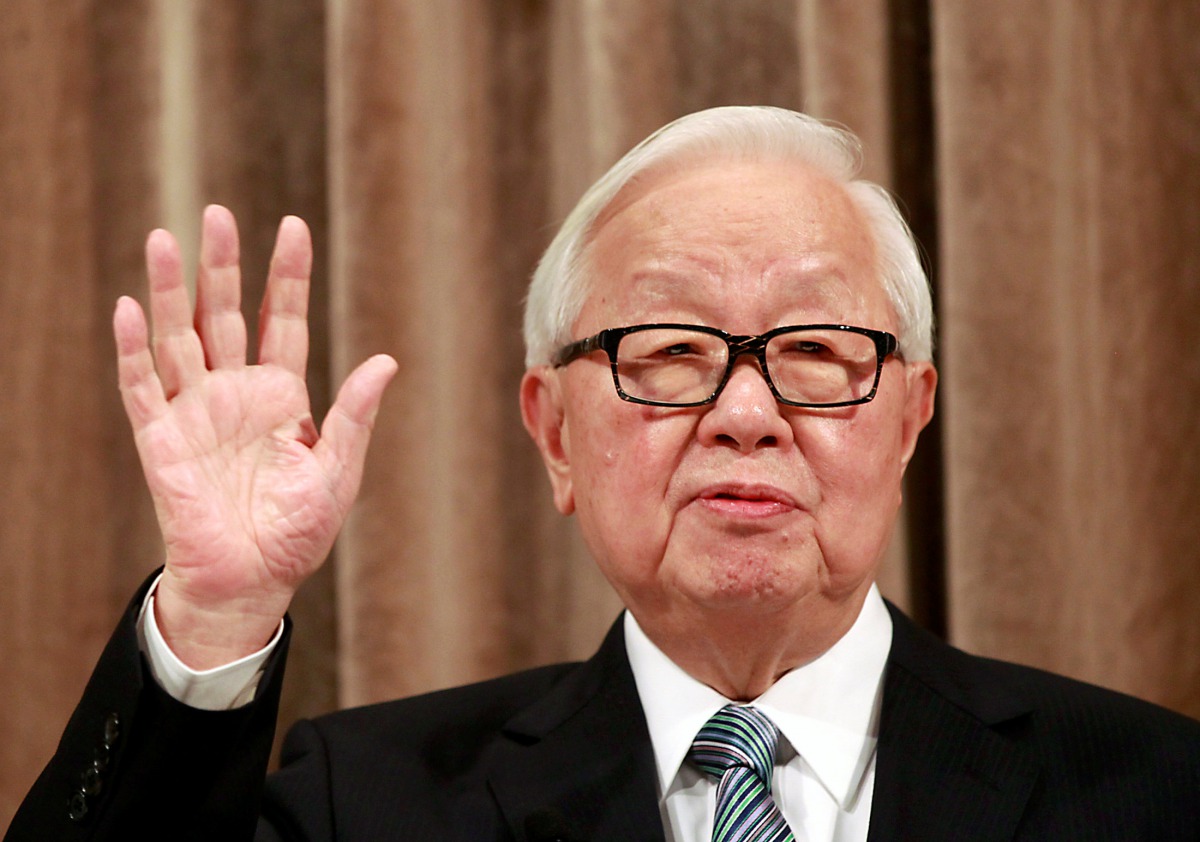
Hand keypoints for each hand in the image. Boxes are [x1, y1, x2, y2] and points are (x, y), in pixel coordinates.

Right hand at [114, 205, 396, 667]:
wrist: (250, 583)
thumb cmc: (296, 533)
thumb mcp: (337, 469)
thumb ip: (354, 414)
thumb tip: (387, 360)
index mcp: (281, 396)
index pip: (283, 320)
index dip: (287, 275)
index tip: (293, 225)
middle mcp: (235, 394)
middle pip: (226, 314)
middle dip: (223, 265)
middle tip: (218, 213)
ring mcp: (194, 412)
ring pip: (179, 336)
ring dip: (170, 290)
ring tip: (165, 237)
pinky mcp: (159, 439)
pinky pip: (141, 386)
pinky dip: (133, 348)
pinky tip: (131, 307)